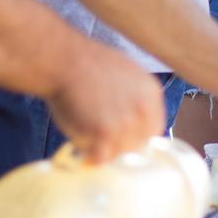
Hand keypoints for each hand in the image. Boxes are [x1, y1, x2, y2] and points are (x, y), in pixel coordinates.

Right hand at [46, 42, 164, 163]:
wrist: (64, 60)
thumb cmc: (86, 65)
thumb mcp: (125, 75)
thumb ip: (134, 100)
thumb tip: (134, 124)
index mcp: (151, 93)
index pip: (153, 130)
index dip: (136, 137)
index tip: (122, 139)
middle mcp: (142, 109)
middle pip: (138, 144)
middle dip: (119, 145)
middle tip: (100, 139)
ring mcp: (124, 123)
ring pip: (119, 154)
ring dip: (103, 150)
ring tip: (87, 135)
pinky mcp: (103, 132)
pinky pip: (101, 157)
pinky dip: (89, 155)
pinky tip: (81, 143)